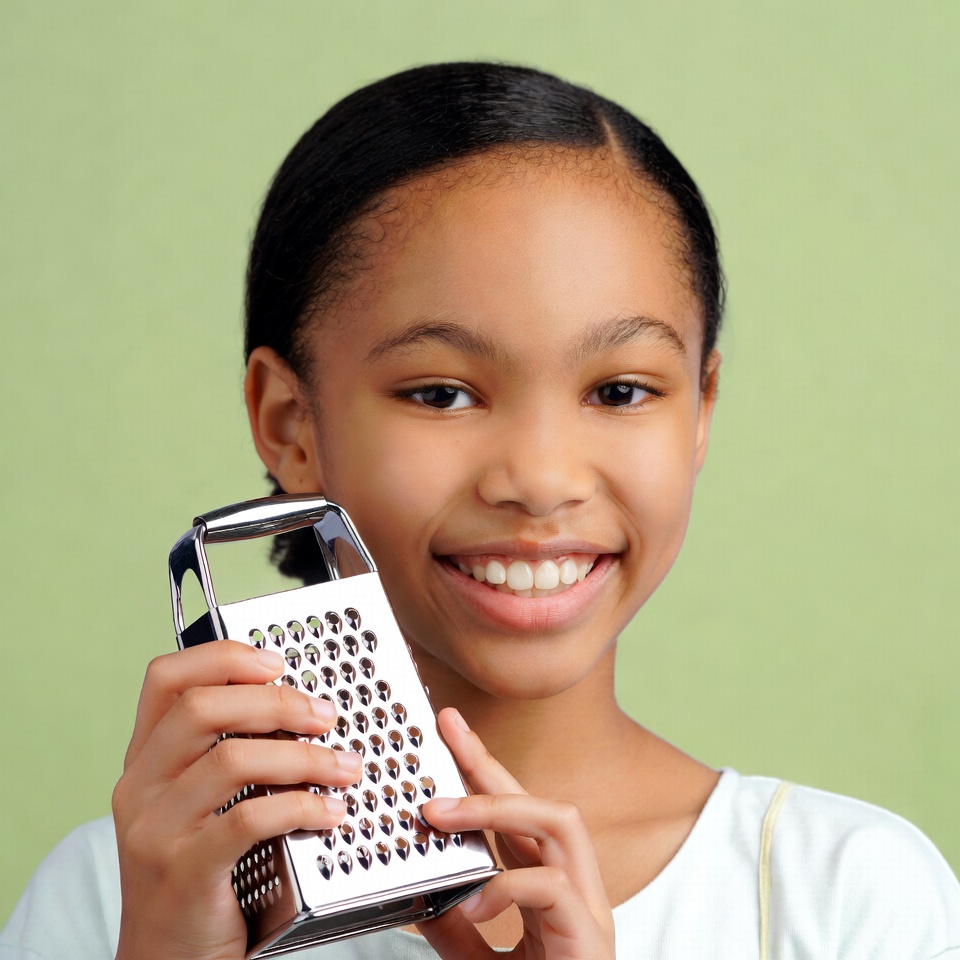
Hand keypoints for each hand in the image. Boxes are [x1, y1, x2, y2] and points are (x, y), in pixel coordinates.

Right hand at [112, 641, 362, 959]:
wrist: (167, 958)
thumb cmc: (198, 870)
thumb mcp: (197, 802)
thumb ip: (227, 750)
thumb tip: (296, 701)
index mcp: (146, 757)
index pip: (165, 677)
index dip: (224, 656)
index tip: (277, 662)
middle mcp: (141, 786)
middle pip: (203, 707)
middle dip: (278, 701)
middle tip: (327, 714)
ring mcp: (157, 830)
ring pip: (232, 759)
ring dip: (304, 756)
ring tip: (345, 766)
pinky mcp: (185, 872)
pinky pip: (249, 820)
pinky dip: (301, 806)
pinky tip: (331, 811)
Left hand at [416, 708, 614, 959]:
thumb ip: (457, 923)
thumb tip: (421, 888)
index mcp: (549, 887)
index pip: (517, 812)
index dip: (484, 766)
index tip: (448, 727)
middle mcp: (575, 887)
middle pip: (541, 800)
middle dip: (492, 765)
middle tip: (444, 739)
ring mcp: (589, 908)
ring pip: (560, 821)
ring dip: (498, 808)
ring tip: (443, 814)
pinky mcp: (591, 935)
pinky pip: (553, 888)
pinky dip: (507, 886)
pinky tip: (473, 903)